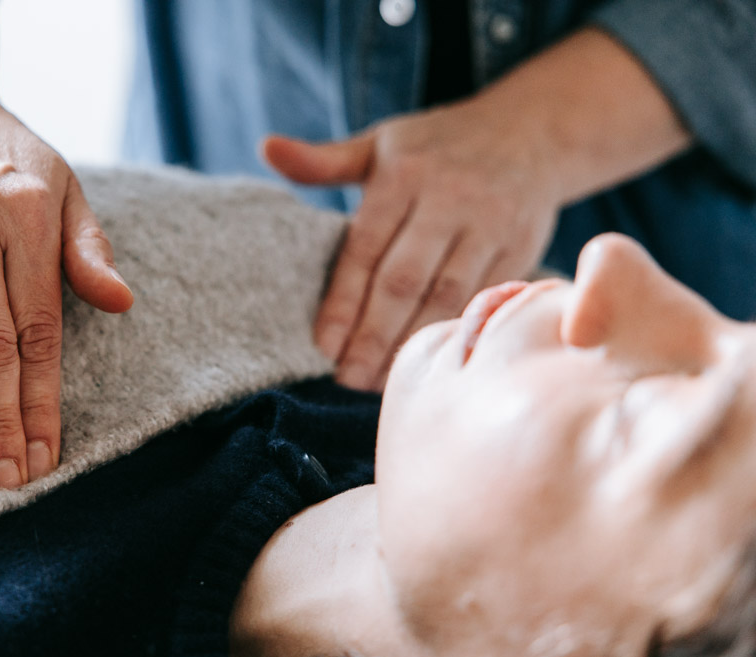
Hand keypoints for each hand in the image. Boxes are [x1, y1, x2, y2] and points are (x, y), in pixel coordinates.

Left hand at [265, 97, 561, 391]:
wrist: (533, 131)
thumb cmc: (438, 147)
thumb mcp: (381, 144)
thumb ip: (324, 162)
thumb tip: (267, 149)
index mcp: (403, 174)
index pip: (365, 249)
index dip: (342, 302)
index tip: (323, 346)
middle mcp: (448, 197)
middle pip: (404, 281)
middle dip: (372, 335)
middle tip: (346, 377)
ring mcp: (490, 224)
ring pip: (445, 297)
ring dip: (411, 343)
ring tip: (378, 380)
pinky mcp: (523, 247)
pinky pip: (483, 299)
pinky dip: (454, 334)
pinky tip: (430, 363)